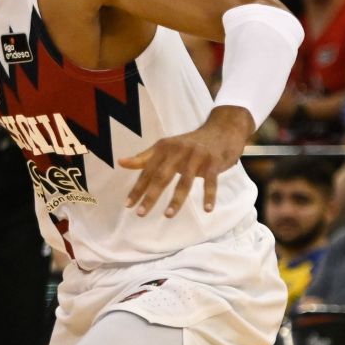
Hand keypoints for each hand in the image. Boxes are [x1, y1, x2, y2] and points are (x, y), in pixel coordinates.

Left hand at [119, 107, 250, 216]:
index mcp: (164, 148)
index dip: (137, 188)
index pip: (147, 171)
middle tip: (141, 213)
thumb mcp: (166, 147)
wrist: (222, 129)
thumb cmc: (190, 144)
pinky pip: (211, 181)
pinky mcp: (214, 161)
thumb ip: (145, 157)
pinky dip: (209, 196)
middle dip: (150, 195)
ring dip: (176, 199)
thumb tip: (121, 162)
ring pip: (185, 181)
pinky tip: (207, 209)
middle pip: (162, 176)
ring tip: (168, 215)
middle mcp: (178, 150)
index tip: (128, 205)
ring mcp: (197, 156)